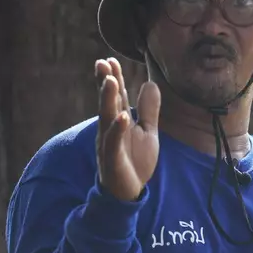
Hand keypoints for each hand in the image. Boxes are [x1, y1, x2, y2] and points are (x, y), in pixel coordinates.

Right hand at [95, 58, 160, 200]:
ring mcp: (109, 145)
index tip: (110, 59)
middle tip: (102, 62)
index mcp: (117, 121)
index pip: (115, 96)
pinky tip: (122, 117)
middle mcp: (109, 130)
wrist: (128, 194)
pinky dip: (117, 130)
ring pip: (107, 119)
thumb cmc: (135, 161)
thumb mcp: (147, 132)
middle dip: (104, 82)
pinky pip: (113, 144)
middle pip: (107, 102)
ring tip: (110, 81)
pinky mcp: (112, 161)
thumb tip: (150, 83)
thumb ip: (148, 109)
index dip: (113, 78)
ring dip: (108, 100)